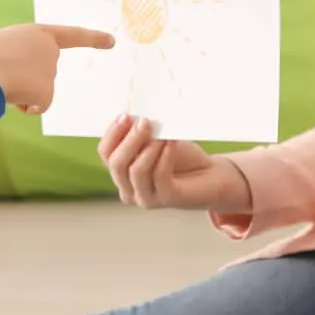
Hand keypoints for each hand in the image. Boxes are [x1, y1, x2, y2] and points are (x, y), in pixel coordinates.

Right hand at [0, 23, 113, 113]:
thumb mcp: (1, 45)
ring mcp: (51, 71)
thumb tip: (19, 85)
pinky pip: (36, 106)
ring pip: (36, 91)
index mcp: (38, 32)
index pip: (71, 36)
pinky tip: (9, 94)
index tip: (113, 41)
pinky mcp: (48, 93)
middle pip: (41, 73)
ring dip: (18, 90)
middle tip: (1, 72)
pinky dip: (23, 105)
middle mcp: (50, 50)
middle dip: (23, 78)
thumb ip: (18, 55)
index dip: (92, 38)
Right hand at [98, 115, 253, 212]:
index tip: (125, 115)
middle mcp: (128, 188)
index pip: (105, 153)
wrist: (210, 176)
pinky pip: (159, 176)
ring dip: (149, 147)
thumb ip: (141, 132)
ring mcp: (145, 197)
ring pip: (136, 171)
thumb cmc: (180, 156)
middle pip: (116, 164)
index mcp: (121, 171)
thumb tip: (131, 118)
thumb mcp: (157, 139)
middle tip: (145, 122)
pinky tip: (172, 143)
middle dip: (129, 140)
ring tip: (162, 133)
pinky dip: (165, 156)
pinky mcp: (166, 199)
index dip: (112, 133)